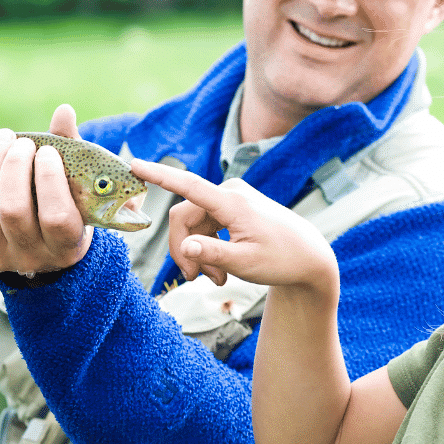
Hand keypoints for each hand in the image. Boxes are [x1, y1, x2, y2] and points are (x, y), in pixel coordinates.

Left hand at [0, 105, 91, 274]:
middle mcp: (33, 258)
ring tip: (2, 137)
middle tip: (21, 142)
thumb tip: (63, 111)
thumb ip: (72, 151)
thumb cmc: (67, 209)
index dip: (49, 179)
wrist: (41, 250)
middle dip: (13, 167)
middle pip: (13, 210)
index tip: (47, 152)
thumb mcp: (77, 188)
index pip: (56, 216)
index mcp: (67, 247)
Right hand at [130, 159, 337, 291]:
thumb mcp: (246, 264)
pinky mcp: (233, 208)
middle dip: (186, 249)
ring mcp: (231, 199)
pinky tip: (220, 271)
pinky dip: (208, 248)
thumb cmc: (282, 260)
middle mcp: (230, 193)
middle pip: (184, 217)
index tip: (133, 164)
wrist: (310, 257)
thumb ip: (213, 255)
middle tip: (195, 279)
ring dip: (199, 253)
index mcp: (232, 202)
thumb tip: (185, 247)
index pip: (188, 185)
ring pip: (193, 225)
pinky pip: (206, 226)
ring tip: (216, 279)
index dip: (158, 176)